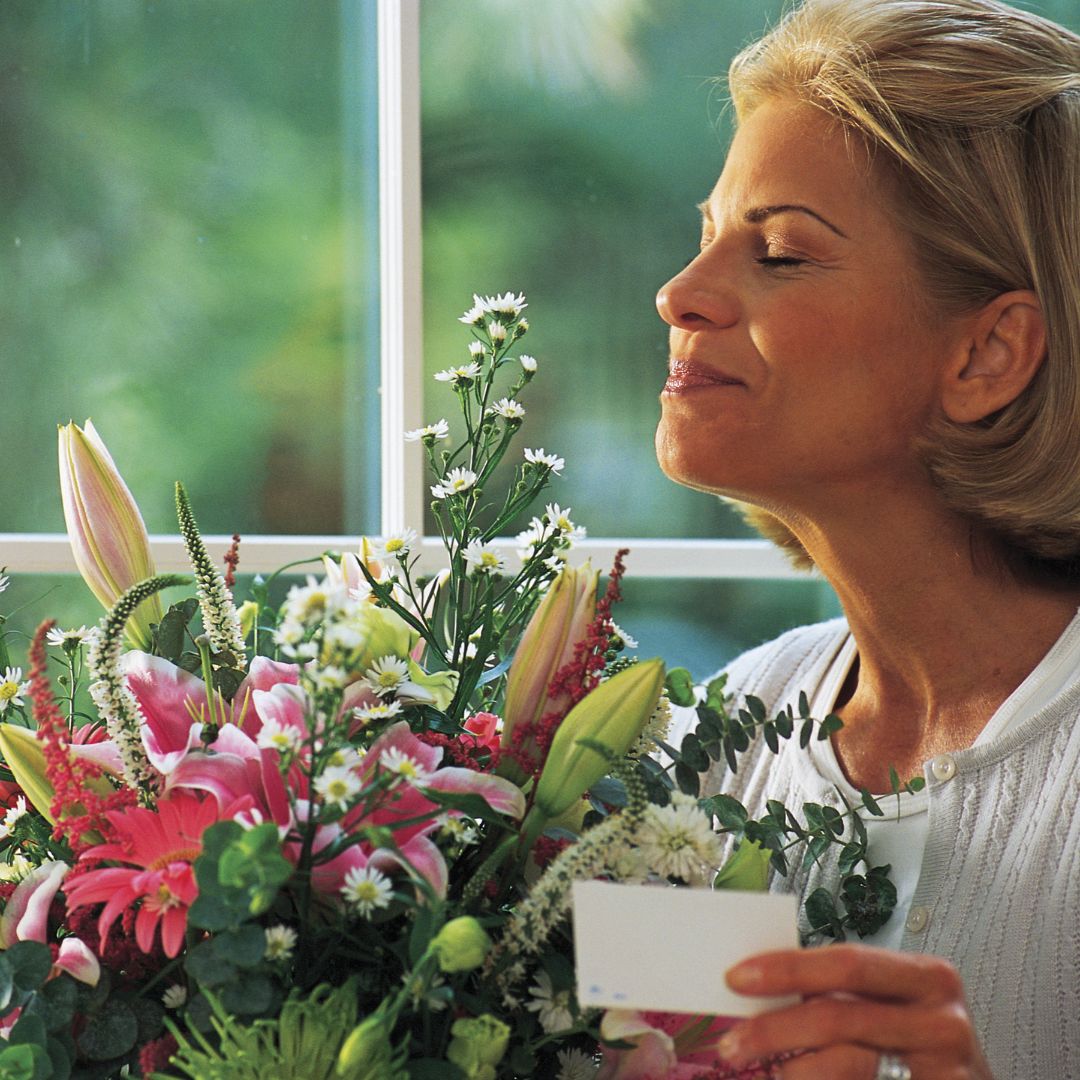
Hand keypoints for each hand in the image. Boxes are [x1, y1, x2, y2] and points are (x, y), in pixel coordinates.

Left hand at [715, 944, 994, 1078]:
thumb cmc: (922, 1044)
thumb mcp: (895, 1006)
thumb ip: (844, 993)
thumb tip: (760, 986)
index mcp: (928, 978)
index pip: (848, 963)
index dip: (788, 968)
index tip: (736, 977)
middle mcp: (943, 1022)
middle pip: (840, 1017)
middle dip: (775, 1028)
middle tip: (731, 1042)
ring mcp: (944, 1071)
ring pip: (847, 1065)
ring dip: (790, 1070)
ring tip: (759, 1070)